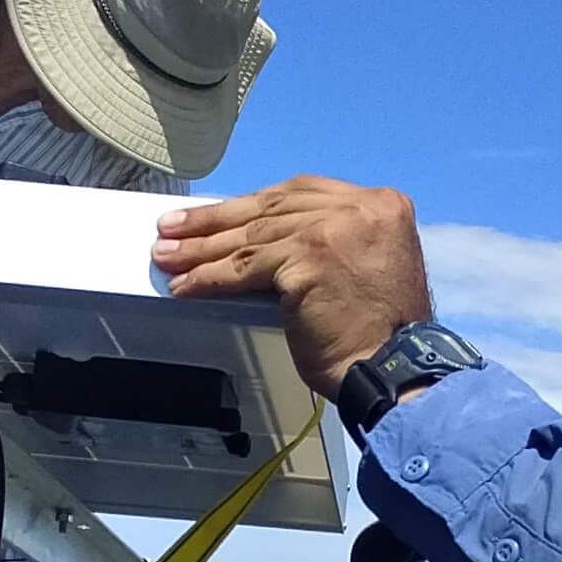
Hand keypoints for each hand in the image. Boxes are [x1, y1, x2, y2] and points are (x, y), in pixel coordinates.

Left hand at [153, 176, 434, 397]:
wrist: (395, 368)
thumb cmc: (378, 335)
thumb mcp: (362, 269)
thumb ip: (328, 243)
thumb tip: (261, 244)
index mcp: (381, 204)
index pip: (302, 193)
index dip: (254, 204)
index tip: (218, 214)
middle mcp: (360, 208)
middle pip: (272, 207)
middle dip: (216, 220)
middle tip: (173, 228)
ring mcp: (333, 229)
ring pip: (253, 237)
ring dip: (203, 250)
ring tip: (166, 257)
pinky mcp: (308, 257)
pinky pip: (246, 267)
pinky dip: (210, 278)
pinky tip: (186, 286)